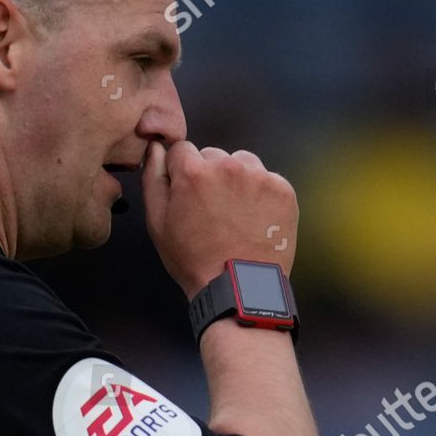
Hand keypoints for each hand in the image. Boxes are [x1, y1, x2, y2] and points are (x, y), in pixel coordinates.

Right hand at [141, 139, 297, 298]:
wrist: (239, 288)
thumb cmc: (194, 259)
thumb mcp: (158, 223)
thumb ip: (153, 178)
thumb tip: (155, 148)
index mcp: (194, 172)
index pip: (181, 150)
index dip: (180, 172)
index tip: (187, 194)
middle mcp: (228, 167)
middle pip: (212, 155)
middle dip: (209, 175)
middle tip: (211, 210)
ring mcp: (259, 177)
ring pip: (241, 162)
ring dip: (235, 179)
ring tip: (233, 214)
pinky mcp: (282, 190)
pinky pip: (266, 178)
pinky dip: (260, 193)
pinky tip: (252, 218)